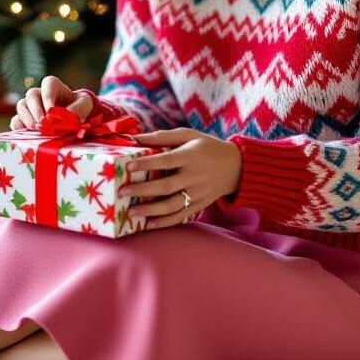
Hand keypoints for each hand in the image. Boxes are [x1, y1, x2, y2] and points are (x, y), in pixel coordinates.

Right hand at [9, 76, 93, 129]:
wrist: (74, 119)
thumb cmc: (79, 107)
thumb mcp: (85, 105)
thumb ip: (80, 108)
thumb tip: (68, 116)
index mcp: (54, 86)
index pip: (48, 83)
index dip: (47, 95)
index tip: (51, 110)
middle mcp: (40, 94)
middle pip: (31, 94)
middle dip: (36, 109)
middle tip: (42, 123)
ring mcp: (30, 107)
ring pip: (21, 106)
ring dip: (27, 118)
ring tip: (37, 129)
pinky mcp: (25, 120)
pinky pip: (15, 120)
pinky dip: (18, 127)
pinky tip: (26, 134)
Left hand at [119, 128, 241, 230]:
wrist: (236, 166)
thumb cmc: (207, 147)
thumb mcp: (189, 135)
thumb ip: (163, 136)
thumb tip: (135, 138)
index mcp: (191, 156)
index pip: (166, 160)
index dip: (147, 163)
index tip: (129, 166)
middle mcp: (195, 176)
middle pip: (166, 186)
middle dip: (143, 190)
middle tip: (122, 192)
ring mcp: (198, 193)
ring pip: (172, 205)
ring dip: (150, 210)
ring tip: (131, 212)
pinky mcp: (200, 205)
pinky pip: (181, 215)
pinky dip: (165, 222)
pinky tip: (149, 224)